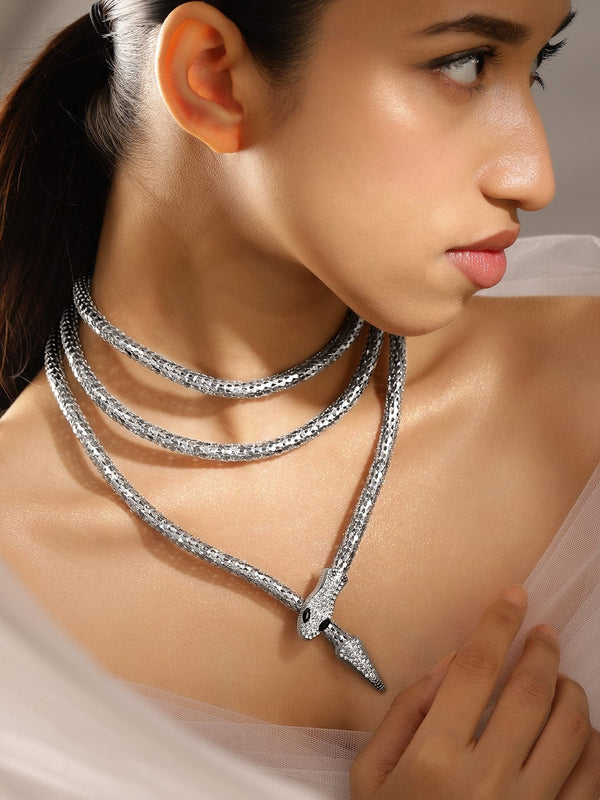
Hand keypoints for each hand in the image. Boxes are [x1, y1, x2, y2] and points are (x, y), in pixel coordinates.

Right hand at [350, 585, 599, 798]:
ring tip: (559, 677)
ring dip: (569, 690)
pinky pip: (592, 778)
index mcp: (434, 758)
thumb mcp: (372, 774)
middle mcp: (486, 780)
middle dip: (541, 649)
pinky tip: (579, 728)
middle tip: (542, 631)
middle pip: (530, 692)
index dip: (497, 623)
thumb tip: (449, 665)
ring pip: (570, 729)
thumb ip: (405, 711)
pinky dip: (592, 741)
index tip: (512, 598)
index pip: (474, 668)